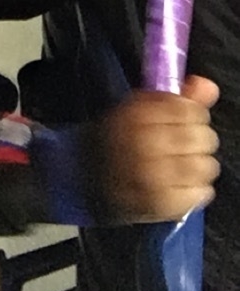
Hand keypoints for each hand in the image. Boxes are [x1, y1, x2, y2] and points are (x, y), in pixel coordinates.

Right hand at [101, 75, 219, 221]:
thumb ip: (175, 95)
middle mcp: (142, 144)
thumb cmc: (116, 138)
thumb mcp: (137, 107)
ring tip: (184, 164)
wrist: (84, 177)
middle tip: (186, 144)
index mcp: (135, 115)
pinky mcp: (159, 204)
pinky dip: (197, 188)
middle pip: (201, 137)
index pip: (188, 110)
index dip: (193, 114)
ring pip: (205, 166)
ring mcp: (151, 177)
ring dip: (200, 165)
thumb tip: (207, 85)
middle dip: (199, 138)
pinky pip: (200, 193)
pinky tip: (183, 183)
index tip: (185, 120)